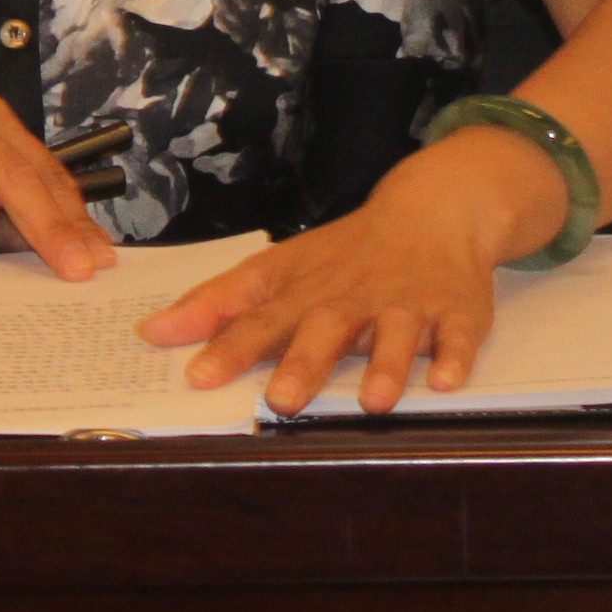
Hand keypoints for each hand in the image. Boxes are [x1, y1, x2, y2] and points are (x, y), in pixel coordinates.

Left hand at [133, 126, 568, 413]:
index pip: (262, 317)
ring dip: (387, 365)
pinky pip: (458, 334)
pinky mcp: (455, 310)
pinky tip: (447, 380)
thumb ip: (218, 304)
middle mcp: (353, 295)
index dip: (229, 345)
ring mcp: (407, 302)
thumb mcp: (278, 269)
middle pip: (326, 327)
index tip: (198, 374)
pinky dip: (454, 355)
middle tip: (283, 399)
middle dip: (305, 362)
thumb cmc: (343, 255)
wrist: (433, 210)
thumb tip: (153, 331)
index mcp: (306, 288)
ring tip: (374, 401)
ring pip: (396, 332)